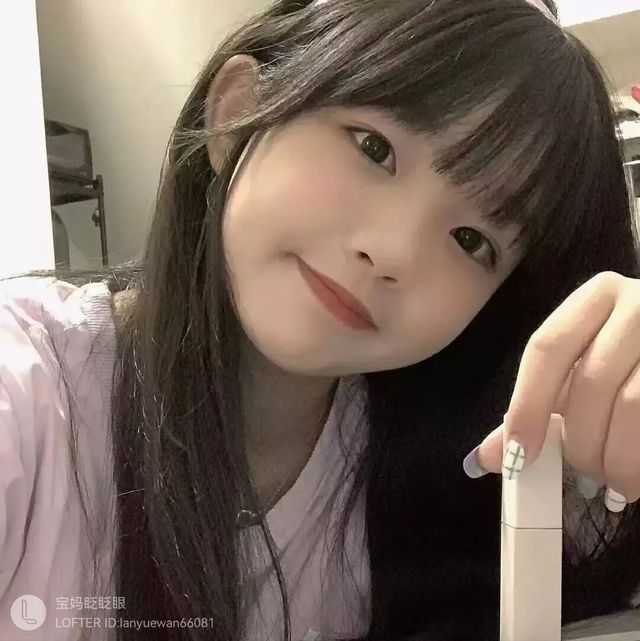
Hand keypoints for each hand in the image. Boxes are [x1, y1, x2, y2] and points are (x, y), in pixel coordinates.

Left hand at [464, 271, 639, 512]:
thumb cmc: (630, 356)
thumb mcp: (580, 366)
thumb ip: (535, 405)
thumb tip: (486, 457)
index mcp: (597, 297)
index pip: (547, 348)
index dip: (528, 406)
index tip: (519, 456)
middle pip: (593, 381)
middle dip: (581, 440)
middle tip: (582, 473)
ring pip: (635, 403)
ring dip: (618, 457)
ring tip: (615, 481)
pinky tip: (638, 475)